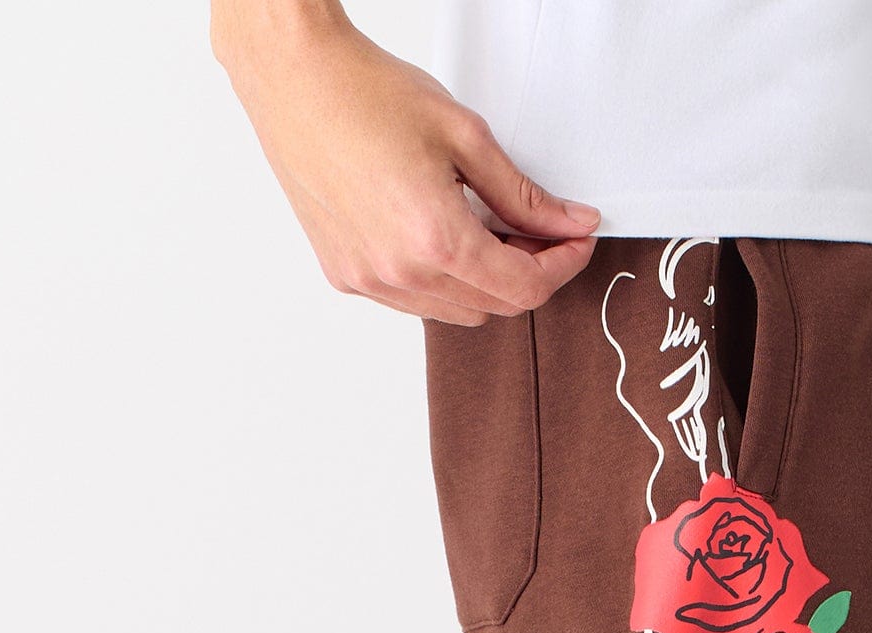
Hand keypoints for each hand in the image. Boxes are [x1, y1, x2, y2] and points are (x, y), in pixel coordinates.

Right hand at [211, 0, 599, 323]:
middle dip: (526, 272)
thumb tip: (567, 222)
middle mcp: (399, 272)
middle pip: (492, 306)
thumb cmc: (366, 94)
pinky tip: (440, 235)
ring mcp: (369, 281)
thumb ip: (522, 194)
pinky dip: (441, 280)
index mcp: (435, 239)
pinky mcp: (346, 276)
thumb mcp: (465, 136)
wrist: (296, 80)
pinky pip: (412, 301)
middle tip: (538, 229)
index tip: (575, 241)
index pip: (523, 288)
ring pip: (454, 311)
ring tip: (488, 229)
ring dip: (483, 281)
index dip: (562, 266)